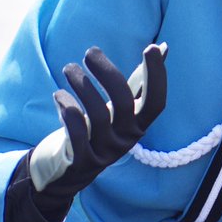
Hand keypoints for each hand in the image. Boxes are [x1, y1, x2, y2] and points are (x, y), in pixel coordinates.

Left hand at [29, 43, 167, 202]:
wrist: (66, 173)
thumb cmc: (95, 132)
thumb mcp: (118, 109)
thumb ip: (138, 83)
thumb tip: (161, 48)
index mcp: (138, 125)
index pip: (156, 102)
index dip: (157, 76)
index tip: (151, 48)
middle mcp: (126, 140)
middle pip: (124, 103)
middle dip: (107, 73)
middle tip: (90, 53)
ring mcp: (105, 152)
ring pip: (97, 115)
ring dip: (82, 86)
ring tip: (69, 69)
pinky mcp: (82, 161)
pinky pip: (77, 132)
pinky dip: (67, 108)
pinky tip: (59, 95)